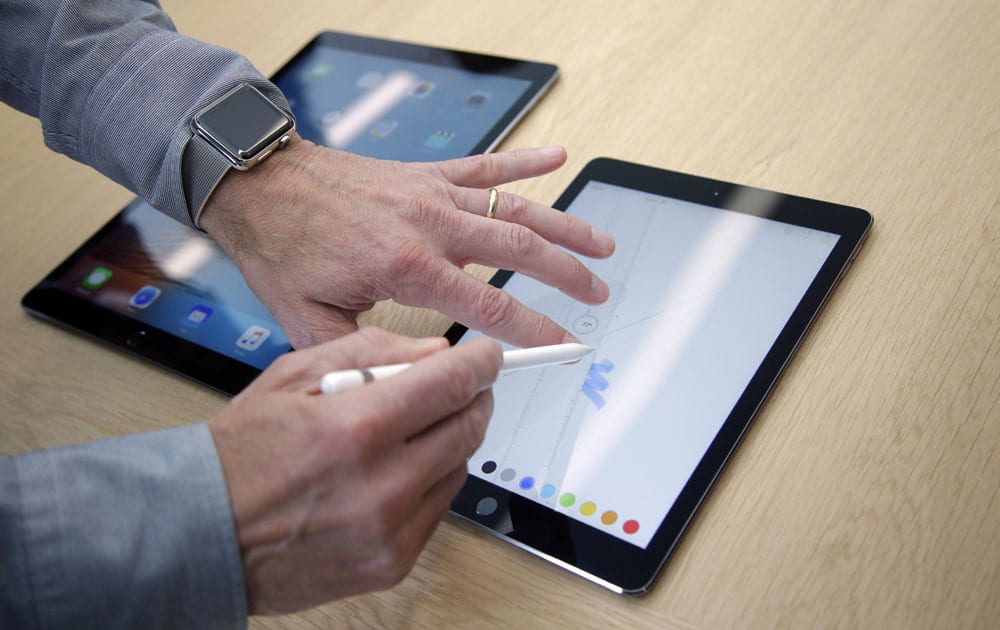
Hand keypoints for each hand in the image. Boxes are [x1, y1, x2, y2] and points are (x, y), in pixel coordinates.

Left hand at [200, 138, 614, 348]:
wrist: (260, 184)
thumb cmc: (282, 247)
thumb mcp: (308, 318)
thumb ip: (362, 354)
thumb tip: (405, 378)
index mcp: (407, 265)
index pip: (489, 306)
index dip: (534, 330)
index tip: (564, 344)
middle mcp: (430, 224)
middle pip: (519, 249)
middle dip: (567, 274)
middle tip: (599, 294)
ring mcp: (432, 193)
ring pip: (513, 207)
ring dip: (562, 225)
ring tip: (601, 242)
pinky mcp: (424, 173)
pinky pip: (484, 166)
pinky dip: (523, 161)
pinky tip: (557, 157)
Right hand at [208, 327, 500, 613]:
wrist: (200, 535)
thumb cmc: (239, 455)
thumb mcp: (291, 376)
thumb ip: (370, 354)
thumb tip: (435, 351)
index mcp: (356, 428)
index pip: (453, 383)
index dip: (480, 361)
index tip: (485, 354)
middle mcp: (383, 484)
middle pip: (470, 426)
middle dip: (471, 397)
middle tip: (455, 387)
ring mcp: (392, 531)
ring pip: (460, 467)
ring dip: (448, 439)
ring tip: (405, 432)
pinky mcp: (394, 562)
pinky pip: (439, 508)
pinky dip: (429, 481)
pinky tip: (392, 471)